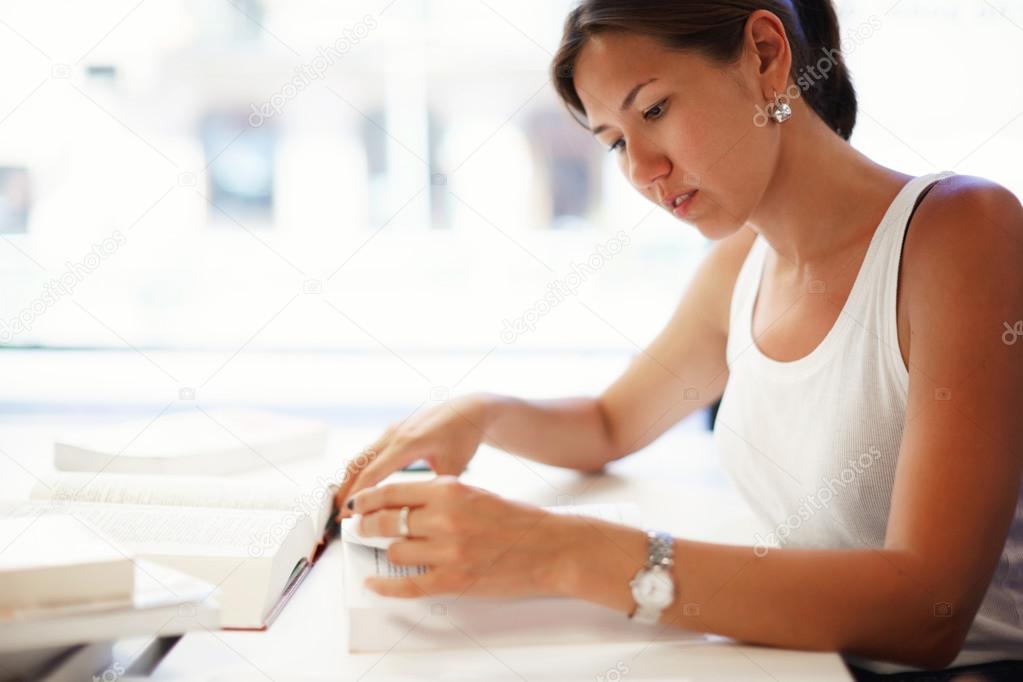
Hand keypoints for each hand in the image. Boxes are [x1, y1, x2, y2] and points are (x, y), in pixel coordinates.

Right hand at [334, 394, 490, 518]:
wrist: (469, 410)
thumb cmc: (464, 435)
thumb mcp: (454, 466)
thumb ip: (434, 490)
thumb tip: (420, 516)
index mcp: (408, 443)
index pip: (373, 474)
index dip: (359, 496)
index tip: (348, 516)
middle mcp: (395, 434)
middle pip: (358, 464)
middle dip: (345, 490)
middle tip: (337, 515)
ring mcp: (392, 431)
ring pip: (361, 457)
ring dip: (349, 480)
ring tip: (344, 505)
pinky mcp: (393, 431)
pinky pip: (370, 453)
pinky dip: (360, 471)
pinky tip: (361, 488)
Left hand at [348, 476, 568, 598]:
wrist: (551, 548)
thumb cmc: (516, 521)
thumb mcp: (474, 493)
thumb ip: (438, 496)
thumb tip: (398, 503)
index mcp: (450, 490)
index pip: (393, 491)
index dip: (368, 499)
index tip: (358, 504)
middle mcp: (445, 519)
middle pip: (386, 521)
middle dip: (369, 525)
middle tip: (363, 527)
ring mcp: (448, 552)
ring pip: (394, 552)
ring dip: (390, 551)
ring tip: (393, 549)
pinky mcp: (454, 581)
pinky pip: (407, 585)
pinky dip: (385, 586)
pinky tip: (374, 583)